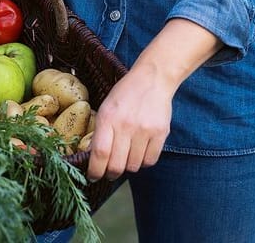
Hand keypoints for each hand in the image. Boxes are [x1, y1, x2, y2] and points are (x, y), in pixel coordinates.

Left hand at [87, 64, 171, 180]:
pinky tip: (140, 153)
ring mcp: (145, 130)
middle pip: (117, 165)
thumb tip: (93, 159)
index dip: (95, 171)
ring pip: (134, 166)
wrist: (152, 79)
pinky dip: (144, 162)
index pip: (100, 153)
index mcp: (108, 118)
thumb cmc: (125, 94)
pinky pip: (150, 160)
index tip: (93, 176)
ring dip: (128, 167)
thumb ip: (100, 132)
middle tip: (111, 172)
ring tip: (127, 157)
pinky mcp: (161, 133)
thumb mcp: (106, 108)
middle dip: (111, 174)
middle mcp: (126, 125)